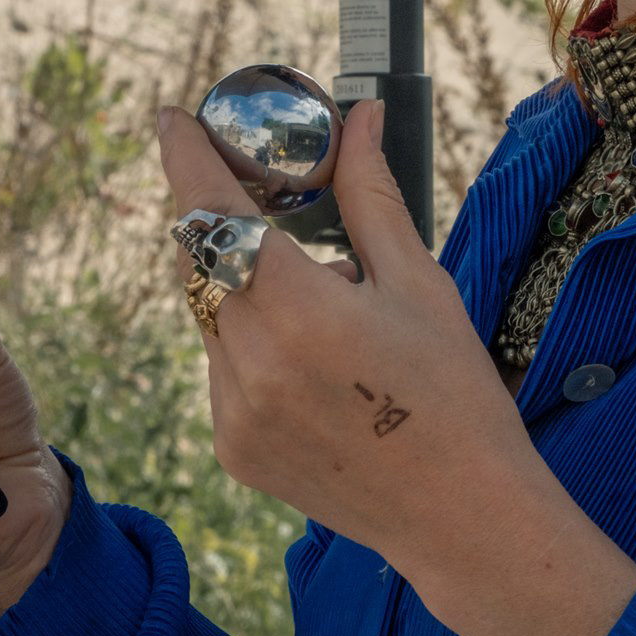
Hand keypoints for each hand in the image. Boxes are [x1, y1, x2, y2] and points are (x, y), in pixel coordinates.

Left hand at [157, 102, 534, 578]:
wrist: (463, 519)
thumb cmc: (455, 394)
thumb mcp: (420, 283)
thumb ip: (369, 195)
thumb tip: (359, 116)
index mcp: (297, 311)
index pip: (213, 211)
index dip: (185, 157)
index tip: (173, 118)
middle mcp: (249, 361)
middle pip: (203, 260)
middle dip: (227, 222)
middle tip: (271, 200)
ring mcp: (232, 412)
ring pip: (213, 314)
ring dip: (248, 290)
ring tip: (331, 313)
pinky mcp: (231, 447)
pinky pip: (224, 368)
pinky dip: (255, 346)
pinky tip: (320, 369)